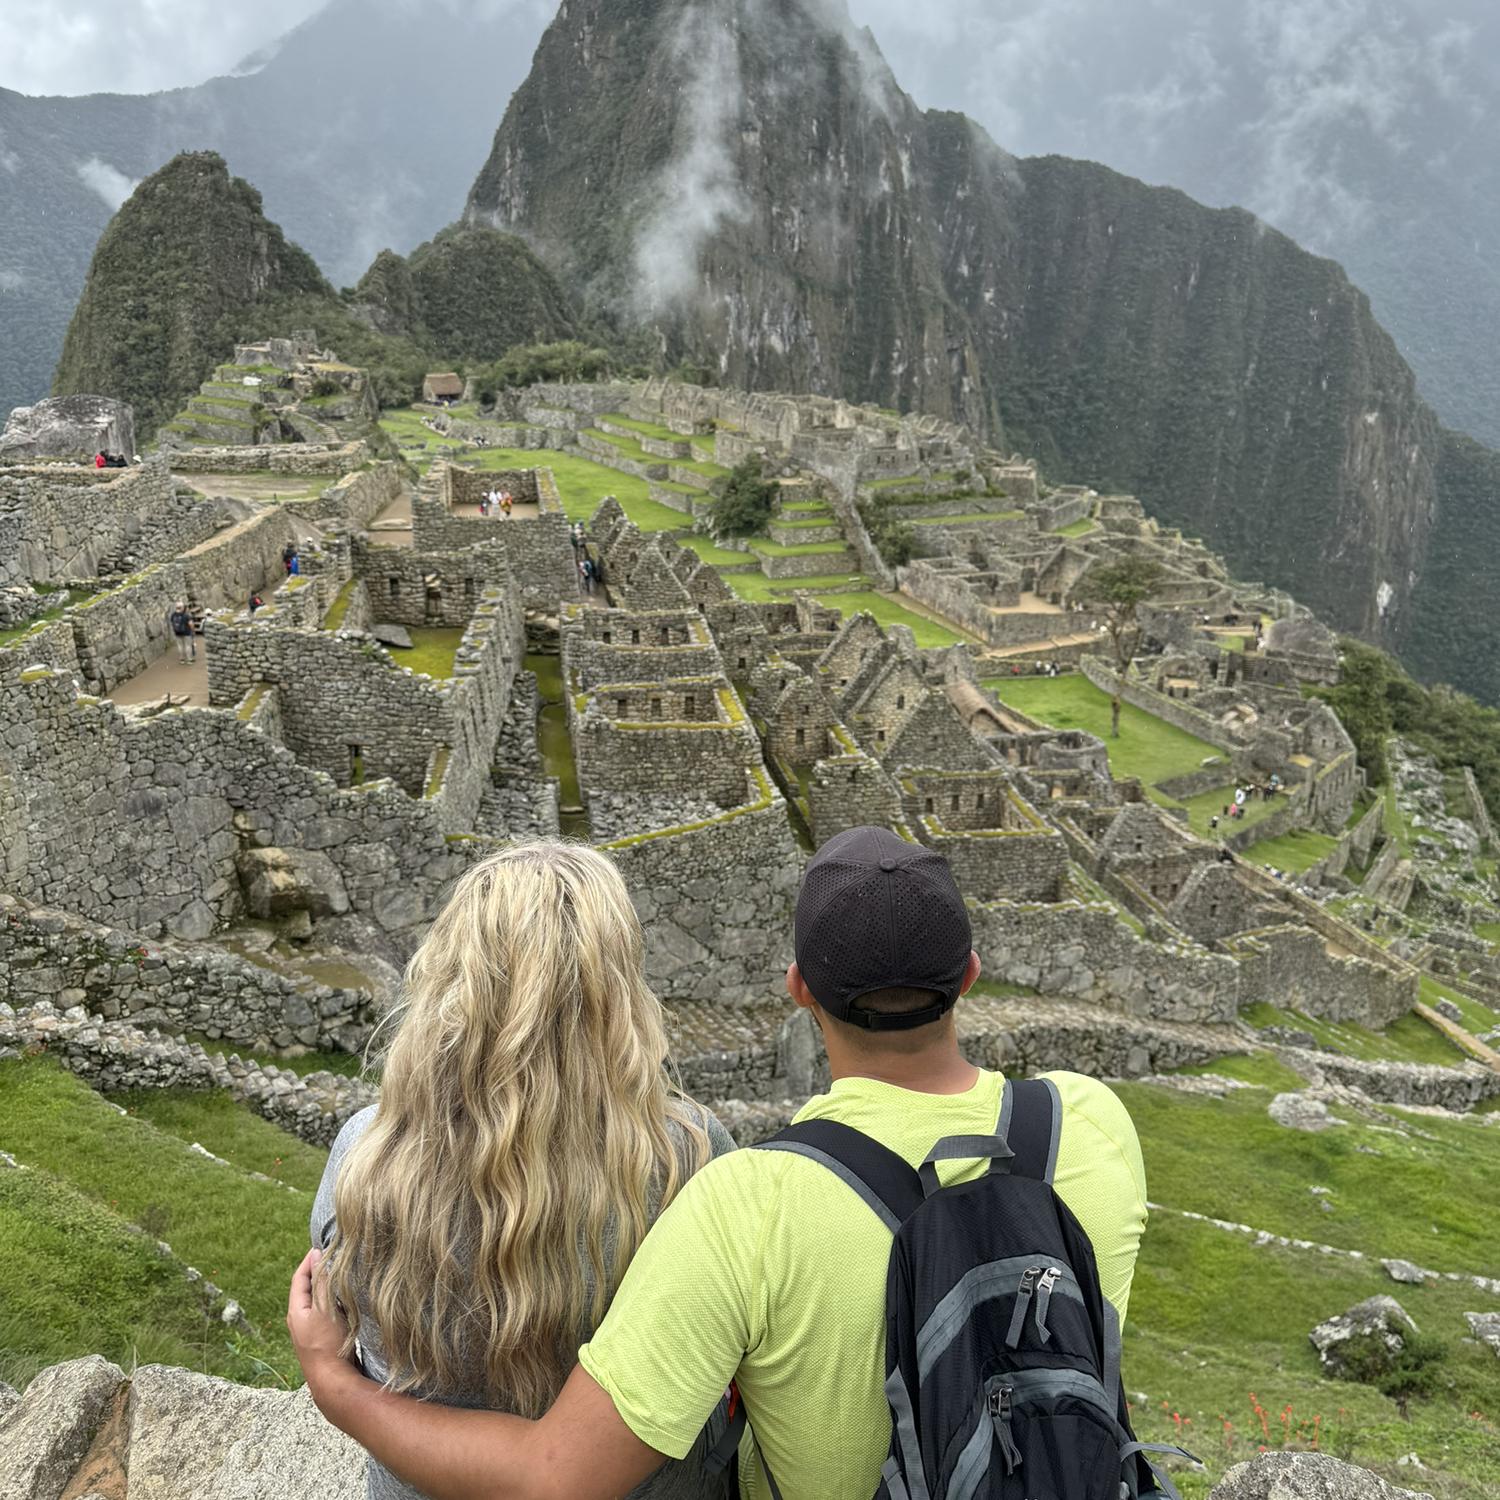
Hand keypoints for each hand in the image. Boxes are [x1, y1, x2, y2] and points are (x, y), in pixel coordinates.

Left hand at [287, 1249, 353, 1388]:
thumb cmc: (326, 1343)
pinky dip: (333, 1301)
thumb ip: (321, 1282)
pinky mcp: (321, 1338)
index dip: (309, 1261)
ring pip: (317, 1301)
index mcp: (296, 1311)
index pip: (299, 1278)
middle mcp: (299, 1320)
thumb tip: (317, 1257)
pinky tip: (345, 1300)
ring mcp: (310, 1330)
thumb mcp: (324, 1308)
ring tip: (341, 1273)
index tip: (320, 1246)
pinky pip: (325, 1312)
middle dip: (318, 1271)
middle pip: (307, 1289)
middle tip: (333, 1256)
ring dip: (326, 1286)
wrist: (331, 1380)